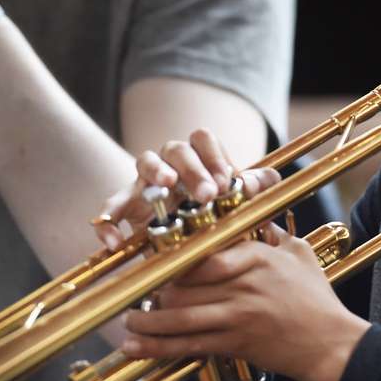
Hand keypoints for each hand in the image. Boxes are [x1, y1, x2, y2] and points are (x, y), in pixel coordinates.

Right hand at [93, 127, 278, 250]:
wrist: (181, 238)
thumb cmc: (210, 212)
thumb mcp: (232, 201)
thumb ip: (251, 187)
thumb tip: (271, 178)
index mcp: (197, 156)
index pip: (203, 139)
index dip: (214, 156)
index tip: (226, 182)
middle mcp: (170, 163)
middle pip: (176, 149)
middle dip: (193, 169)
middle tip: (208, 194)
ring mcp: (144, 181)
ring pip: (144, 162)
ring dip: (156, 171)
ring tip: (166, 186)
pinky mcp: (126, 206)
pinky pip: (113, 206)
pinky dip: (109, 222)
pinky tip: (115, 241)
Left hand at [121, 223, 370, 380]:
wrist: (331, 343)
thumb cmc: (317, 298)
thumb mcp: (299, 253)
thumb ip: (273, 233)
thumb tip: (257, 217)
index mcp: (256, 257)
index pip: (203, 254)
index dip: (173, 260)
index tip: (155, 260)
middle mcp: (243, 285)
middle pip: (184, 284)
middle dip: (154, 290)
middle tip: (136, 292)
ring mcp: (238, 315)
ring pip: (180, 315)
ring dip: (148, 320)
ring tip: (128, 321)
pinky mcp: (236, 343)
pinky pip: (190, 345)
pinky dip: (159, 347)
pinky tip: (137, 347)